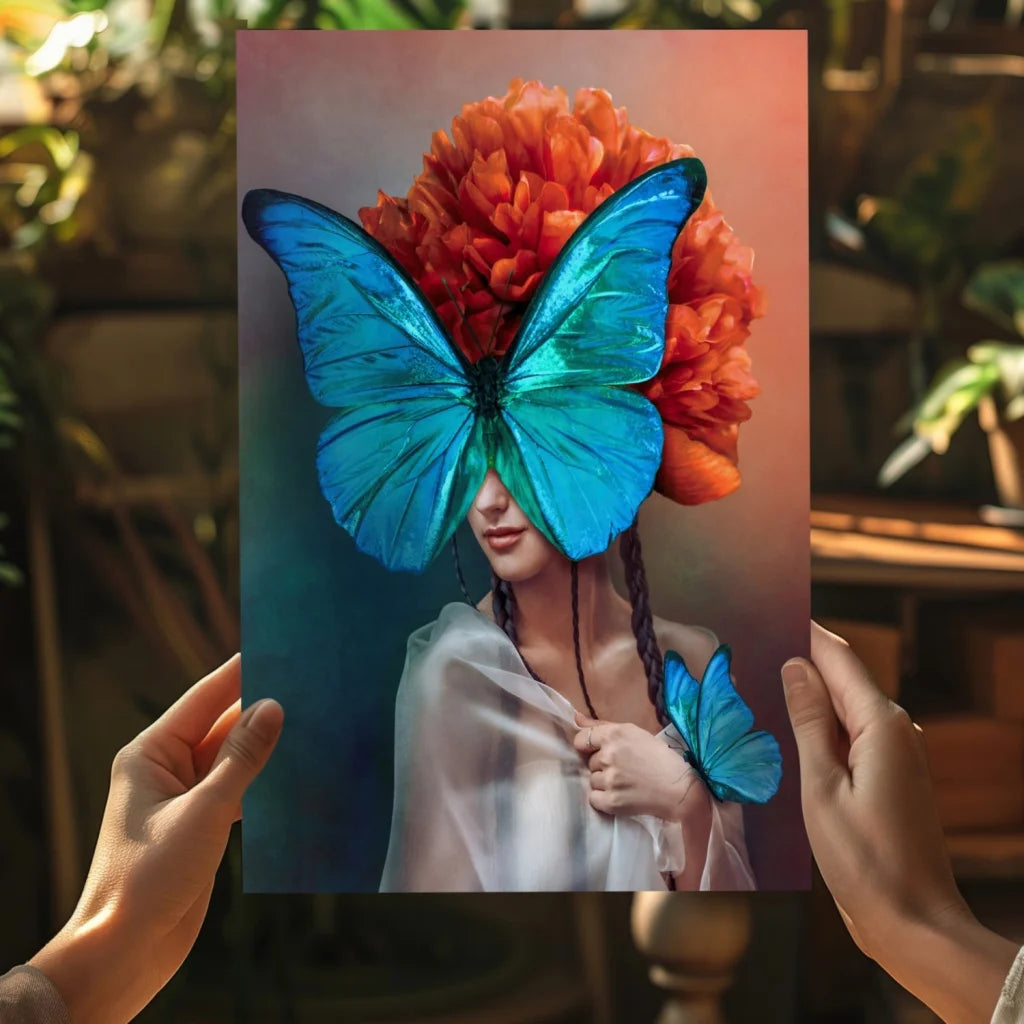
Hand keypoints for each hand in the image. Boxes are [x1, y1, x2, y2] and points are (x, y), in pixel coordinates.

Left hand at [30, 656, 282, 1023]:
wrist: (125, 950)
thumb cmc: (150, 876)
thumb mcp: (204, 811)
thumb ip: (242, 757)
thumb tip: (273, 707)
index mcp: (151, 753)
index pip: (204, 698)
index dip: (241, 672)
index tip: (278, 647)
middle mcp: (166, 769)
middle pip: (221, 726)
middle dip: (261, 710)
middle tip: (311, 687)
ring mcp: (184, 799)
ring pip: (233, 759)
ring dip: (266, 748)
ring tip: (314, 725)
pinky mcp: (201, 826)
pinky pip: (238, 789)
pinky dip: (264, 781)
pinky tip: (297, 773)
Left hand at [572, 711, 706, 822]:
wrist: (680, 789)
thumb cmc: (660, 757)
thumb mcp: (634, 733)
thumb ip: (602, 725)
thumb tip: (575, 718)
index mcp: (614, 734)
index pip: (581, 739)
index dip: (588, 746)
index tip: (599, 752)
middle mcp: (608, 755)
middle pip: (590, 761)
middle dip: (602, 765)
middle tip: (624, 768)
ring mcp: (609, 780)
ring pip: (592, 780)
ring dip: (604, 782)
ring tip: (626, 783)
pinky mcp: (611, 802)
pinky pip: (594, 798)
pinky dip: (604, 799)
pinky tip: (621, 795)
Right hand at [782, 622, 1017, 1022]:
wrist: (913, 923)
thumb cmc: (864, 860)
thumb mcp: (822, 788)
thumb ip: (808, 722)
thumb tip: (797, 666)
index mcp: (880, 726)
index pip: (839, 658)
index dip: (806, 632)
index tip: (769, 610)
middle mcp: (895, 731)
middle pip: (843, 678)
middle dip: (801, 660)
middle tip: (750, 647)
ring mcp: (896, 755)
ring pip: (845, 707)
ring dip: (808, 695)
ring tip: (758, 684)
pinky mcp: (891, 777)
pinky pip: (851, 734)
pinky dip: (820, 725)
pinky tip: (788, 732)